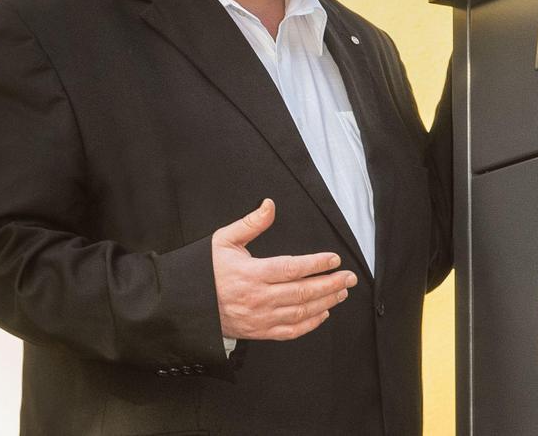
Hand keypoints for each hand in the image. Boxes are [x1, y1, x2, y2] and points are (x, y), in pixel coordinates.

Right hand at [211, 198, 355, 340]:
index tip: (334, 259)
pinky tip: (323, 314)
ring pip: (301, 312)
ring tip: (341, 293)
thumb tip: (269, 205)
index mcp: (252, 273)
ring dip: (325, 302)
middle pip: (303, 292)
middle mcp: (259, 298)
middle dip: (331, 284)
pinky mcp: (259, 332)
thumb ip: (251, 223)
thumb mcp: (223, 240)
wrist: (187, 304)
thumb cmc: (206, 270)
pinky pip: (290, 331)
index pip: (292, 269)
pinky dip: (310, 324)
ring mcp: (260, 318)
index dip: (317, 264)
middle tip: (349, 278)